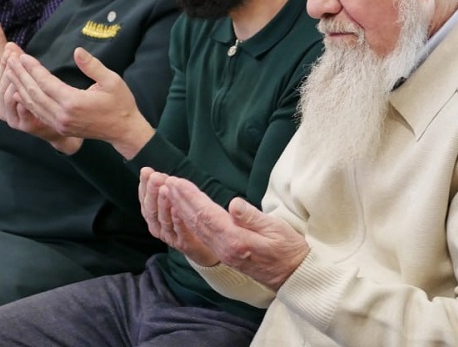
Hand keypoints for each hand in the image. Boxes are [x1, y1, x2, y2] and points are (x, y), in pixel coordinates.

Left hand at [3, 47, 153, 157]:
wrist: (124, 131)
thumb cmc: (120, 104)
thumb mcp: (112, 80)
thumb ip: (92, 66)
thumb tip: (77, 51)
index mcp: (74, 102)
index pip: (46, 83)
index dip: (32, 68)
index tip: (22, 56)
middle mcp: (62, 115)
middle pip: (34, 93)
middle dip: (20, 75)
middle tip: (9, 59)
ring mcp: (60, 123)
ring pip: (33, 104)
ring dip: (19, 87)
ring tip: (10, 71)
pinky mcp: (60, 128)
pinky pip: (38, 113)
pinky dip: (26, 101)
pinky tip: (18, 91)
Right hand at [139, 168, 218, 264]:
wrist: (202, 245)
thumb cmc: (186, 219)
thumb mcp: (174, 202)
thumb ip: (165, 189)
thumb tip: (154, 173)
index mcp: (153, 216)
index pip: (144, 200)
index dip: (144, 186)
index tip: (146, 172)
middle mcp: (157, 227)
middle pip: (151, 209)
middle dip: (152, 192)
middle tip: (155, 177)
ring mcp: (169, 236)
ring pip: (163, 220)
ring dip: (163, 204)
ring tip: (165, 190)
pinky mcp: (183, 243)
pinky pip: (179, 231)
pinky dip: (177, 220)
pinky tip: (177, 209)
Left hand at [162, 175, 308, 290]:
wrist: (293, 276)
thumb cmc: (289, 249)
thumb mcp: (277, 229)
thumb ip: (253, 218)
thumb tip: (233, 204)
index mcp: (236, 241)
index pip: (206, 215)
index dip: (189, 197)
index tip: (176, 181)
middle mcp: (224, 248)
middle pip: (196, 221)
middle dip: (178, 200)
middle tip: (164, 181)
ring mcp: (223, 252)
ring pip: (196, 228)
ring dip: (180, 208)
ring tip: (169, 191)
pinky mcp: (224, 252)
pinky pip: (202, 234)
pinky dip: (189, 219)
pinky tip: (183, 210)